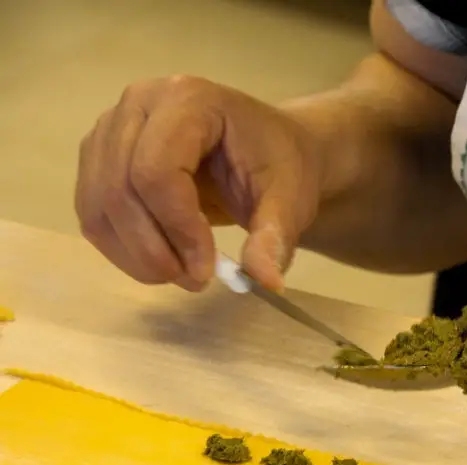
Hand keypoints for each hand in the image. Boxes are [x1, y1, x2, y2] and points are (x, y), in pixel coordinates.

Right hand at [75, 75, 324, 291]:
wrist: (266, 150)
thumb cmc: (279, 165)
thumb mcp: (291, 199)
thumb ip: (275, 237)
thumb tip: (266, 282)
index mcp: (189, 99)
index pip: (156, 169)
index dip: (177, 227)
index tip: (208, 269)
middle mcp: (139, 103)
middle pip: (120, 187)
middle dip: (155, 248)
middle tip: (196, 281)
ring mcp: (111, 128)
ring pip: (98, 204)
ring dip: (136, 255)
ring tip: (183, 275)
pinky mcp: (99, 158)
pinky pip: (93, 212)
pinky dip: (122, 249)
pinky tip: (161, 262)